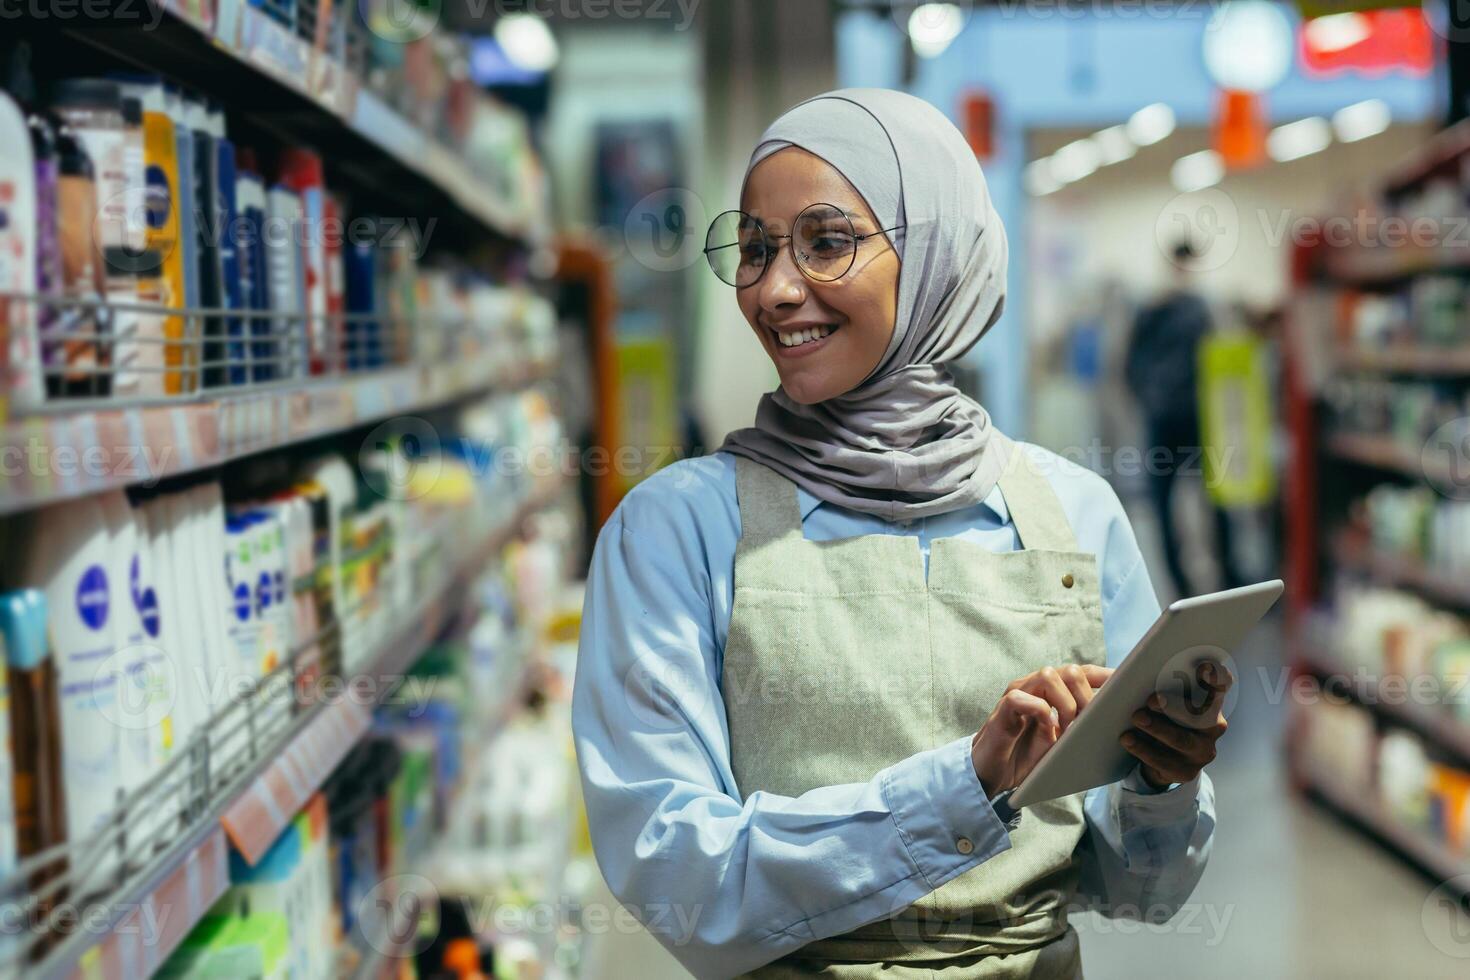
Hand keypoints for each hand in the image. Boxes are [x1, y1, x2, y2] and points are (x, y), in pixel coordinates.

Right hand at [971, 664, 1112, 795]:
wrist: (993, 775)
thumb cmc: (1027, 757)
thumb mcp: (1062, 742)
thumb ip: (1080, 727)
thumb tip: (1113, 722)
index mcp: (1051, 691)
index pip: (1082, 672)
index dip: (1105, 676)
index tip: (1128, 685)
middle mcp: (1034, 686)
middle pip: (1069, 670)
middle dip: (1088, 696)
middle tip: (1092, 723)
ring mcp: (1018, 694)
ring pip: (1048, 676)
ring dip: (1066, 703)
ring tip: (1069, 729)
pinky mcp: (1003, 710)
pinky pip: (1022, 698)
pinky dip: (1041, 712)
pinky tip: (1049, 730)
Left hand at [1121, 660, 1232, 789]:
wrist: (1161, 758)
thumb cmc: (1163, 717)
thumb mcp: (1165, 700)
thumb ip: (1163, 686)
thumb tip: (1140, 673)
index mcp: (1210, 703)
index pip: (1220, 687)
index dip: (1216, 678)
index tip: (1203, 668)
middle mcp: (1213, 727)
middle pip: (1201, 716)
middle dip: (1177, 707)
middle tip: (1152, 700)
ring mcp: (1202, 751)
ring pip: (1181, 740)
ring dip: (1157, 728)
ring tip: (1137, 717)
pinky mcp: (1186, 771)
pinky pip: (1163, 760)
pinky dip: (1143, 748)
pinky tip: (1127, 738)